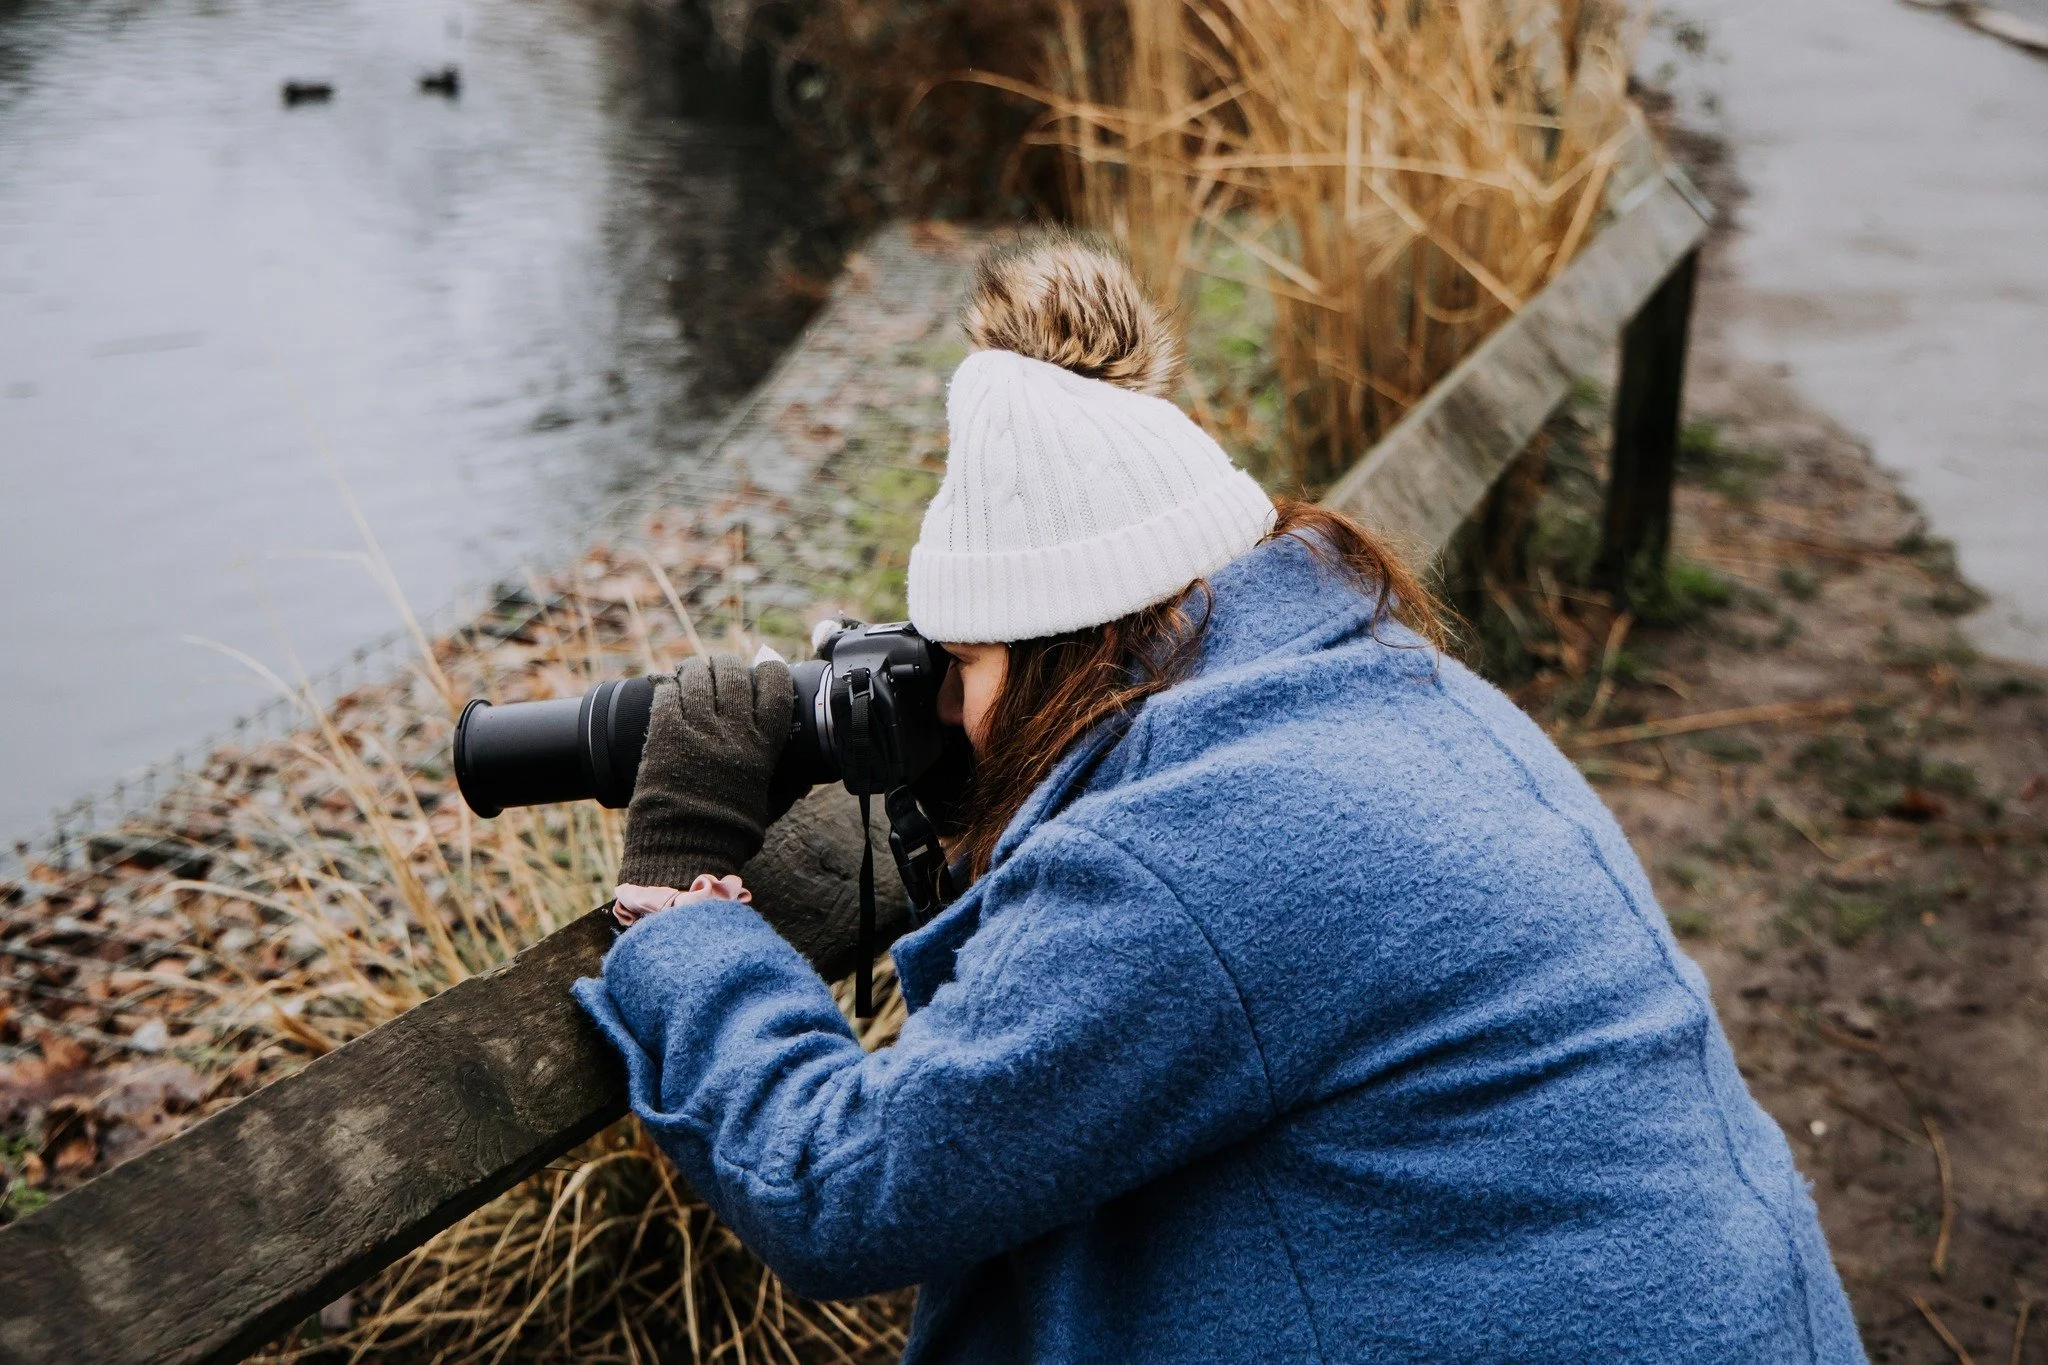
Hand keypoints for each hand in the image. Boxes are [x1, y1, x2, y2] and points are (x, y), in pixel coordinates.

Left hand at [618, 655, 793, 888]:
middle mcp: (732, 731)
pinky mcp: (664, 734)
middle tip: (721, 668)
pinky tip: (669, 687)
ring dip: (695, 669)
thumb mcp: (768, 806)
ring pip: (698, 676)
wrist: (685, 851)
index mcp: (763, 746)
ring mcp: (697, 729)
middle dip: (728, 665)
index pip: (775, 689)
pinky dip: (668, 685)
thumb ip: (787, 788)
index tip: (766, 666)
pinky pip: (667, 693)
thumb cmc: (730, 834)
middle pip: (734, 674)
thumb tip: (807, 781)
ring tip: (691, 671)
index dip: (771, 670)